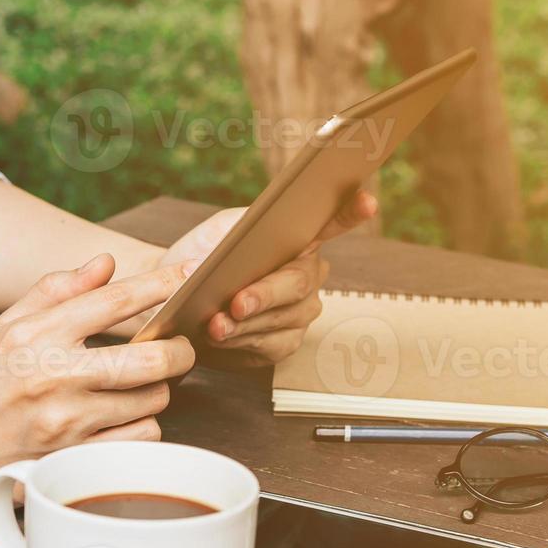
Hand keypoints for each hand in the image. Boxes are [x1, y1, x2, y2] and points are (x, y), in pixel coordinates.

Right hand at [0, 255, 197, 511]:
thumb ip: (54, 292)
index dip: (159, 284)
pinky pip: (141, 438)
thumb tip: (106, 264)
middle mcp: (54, 378)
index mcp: (36, 336)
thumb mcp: (1, 327)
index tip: (185, 277)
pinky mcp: (76, 460)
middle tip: (177, 346)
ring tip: (139, 386)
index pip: (113, 301)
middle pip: (152, 358)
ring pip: (153, 400)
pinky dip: (143, 426)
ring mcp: (67, 424)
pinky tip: (126, 418)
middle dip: (178, 348)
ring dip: (157, 390)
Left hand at [158, 190, 377, 365]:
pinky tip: (222, 339)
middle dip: (266, 294)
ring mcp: (300, 311)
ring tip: (215, 325)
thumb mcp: (215, 232)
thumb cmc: (202, 258)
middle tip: (237, 302)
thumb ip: (233, 232)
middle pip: (300, 282)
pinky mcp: (284, 343)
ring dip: (247, 324)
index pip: (332, 221)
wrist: (179, 298)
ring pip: (285, 318)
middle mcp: (307, 274)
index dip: (351, 212)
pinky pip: (272, 345)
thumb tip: (225, 254)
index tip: (368, 202)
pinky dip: (244, 342)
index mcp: (297, 238)